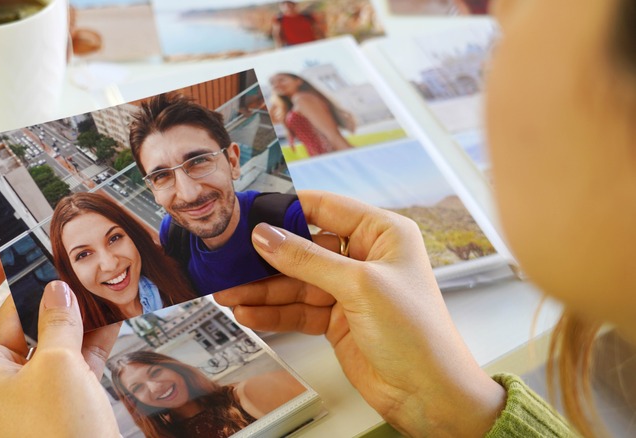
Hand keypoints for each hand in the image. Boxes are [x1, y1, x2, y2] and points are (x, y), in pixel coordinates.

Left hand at [0, 249, 119, 436]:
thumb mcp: (58, 367)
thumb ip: (58, 322)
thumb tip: (57, 293)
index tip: (2, 255)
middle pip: (11, 319)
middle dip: (40, 293)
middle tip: (63, 269)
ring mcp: (32, 388)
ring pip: (47, 337)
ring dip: (70, 314)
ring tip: (91, 290)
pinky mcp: (62, 396)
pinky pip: (72, 356)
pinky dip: (90, 337)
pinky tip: (110, 318)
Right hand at [215, 191, 504, 436]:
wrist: (429, 395)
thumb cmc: (418, 334)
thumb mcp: (360, 286)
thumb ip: (308, 260)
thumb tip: (266, 236)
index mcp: (383, 233)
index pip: (325, 208)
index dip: (286, 209)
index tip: (250, 214)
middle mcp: (365, 257)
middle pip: (303, 248)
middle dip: (266, 258)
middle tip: (230, 261)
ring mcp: (349, 290)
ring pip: (295, 282)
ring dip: (262, 290)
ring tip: (229, 293)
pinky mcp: (336, 319)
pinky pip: (297, 309)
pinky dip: (273, 312)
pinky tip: (249, 313)